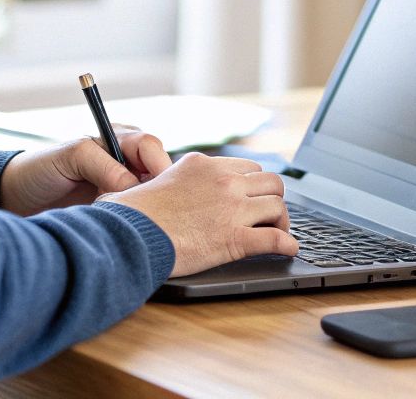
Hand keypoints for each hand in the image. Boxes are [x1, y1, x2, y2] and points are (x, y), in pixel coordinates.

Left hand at [0, 125, 171, 216]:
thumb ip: (103, 165)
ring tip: (129, 218)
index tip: (155, 187)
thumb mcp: (70, 158)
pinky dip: (136, 219)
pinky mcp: (118, 208)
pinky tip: (126, 227)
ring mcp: (122, 185)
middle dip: (156, 188)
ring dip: (146, 206)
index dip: (157, 165)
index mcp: (115, 138)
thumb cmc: (39, 170)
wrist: (16, 199)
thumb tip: (132, 185)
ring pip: (152, 193)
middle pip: (158, 170)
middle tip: (142, 207)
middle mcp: (124, 160)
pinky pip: (138, 211)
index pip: (150, 145)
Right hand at [98, 152, 298, 276]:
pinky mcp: (235, 238)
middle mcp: (222, 180)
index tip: (252, 198)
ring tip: (278, 233)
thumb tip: (127, 189)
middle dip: (273, 199)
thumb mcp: (145, 184)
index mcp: (202, 165)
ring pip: (278, 206)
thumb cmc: (127, 215)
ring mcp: (231, 208)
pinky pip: (275, 239)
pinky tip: (288, 250)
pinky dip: (286, 245)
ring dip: (281, 221)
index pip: (245, 167)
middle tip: (269, 216)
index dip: (253, 186)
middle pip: (270, 182)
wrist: (128, 236)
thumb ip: (155, 182)